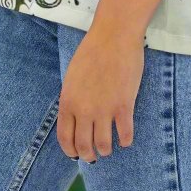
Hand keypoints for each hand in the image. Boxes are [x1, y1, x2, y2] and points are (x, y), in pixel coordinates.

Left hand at [56, 24, 142, 161]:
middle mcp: (84, 110)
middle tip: (94, 155)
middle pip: (84, 146)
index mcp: (68, 101)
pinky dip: (125, 141)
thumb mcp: (73, 76)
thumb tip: (75, 117)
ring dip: (106, 150)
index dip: (71, 150)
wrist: (114, 35)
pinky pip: (125, 135)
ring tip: (109, 147)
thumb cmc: (93, 50)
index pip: (65, 138)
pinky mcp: (124, 106)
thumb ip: (73, 98)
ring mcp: (104, 109)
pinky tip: (125, 138)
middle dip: (89, 155)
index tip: (76, 154)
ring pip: (104, 146)